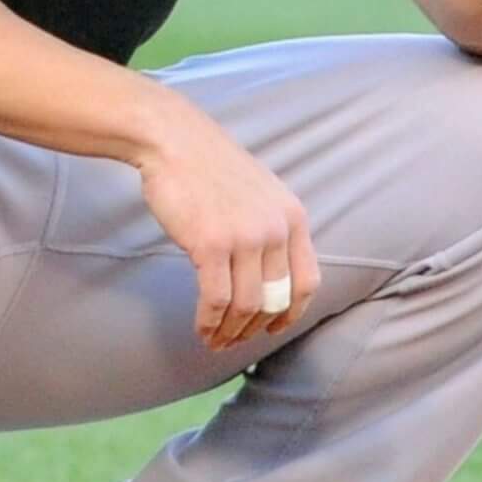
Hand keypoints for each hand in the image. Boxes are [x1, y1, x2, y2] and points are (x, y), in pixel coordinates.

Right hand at [134, 100, 319, 351]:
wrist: (174, 140)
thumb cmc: (209, 166)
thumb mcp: (260, 192)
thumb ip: (272, 227)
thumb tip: (269, 274)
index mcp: (293, 217)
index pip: (307, 281)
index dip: (292, 313)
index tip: (273, 327)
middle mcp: (276, 229)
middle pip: (276, 300)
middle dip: (255, 329)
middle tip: (235, 341)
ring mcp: (245, 238)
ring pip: (247, 306)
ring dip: (230, 331)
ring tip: (215, 340)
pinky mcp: (211, 245)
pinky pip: (216, 299)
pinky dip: (210, 321)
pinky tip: (202, 329)